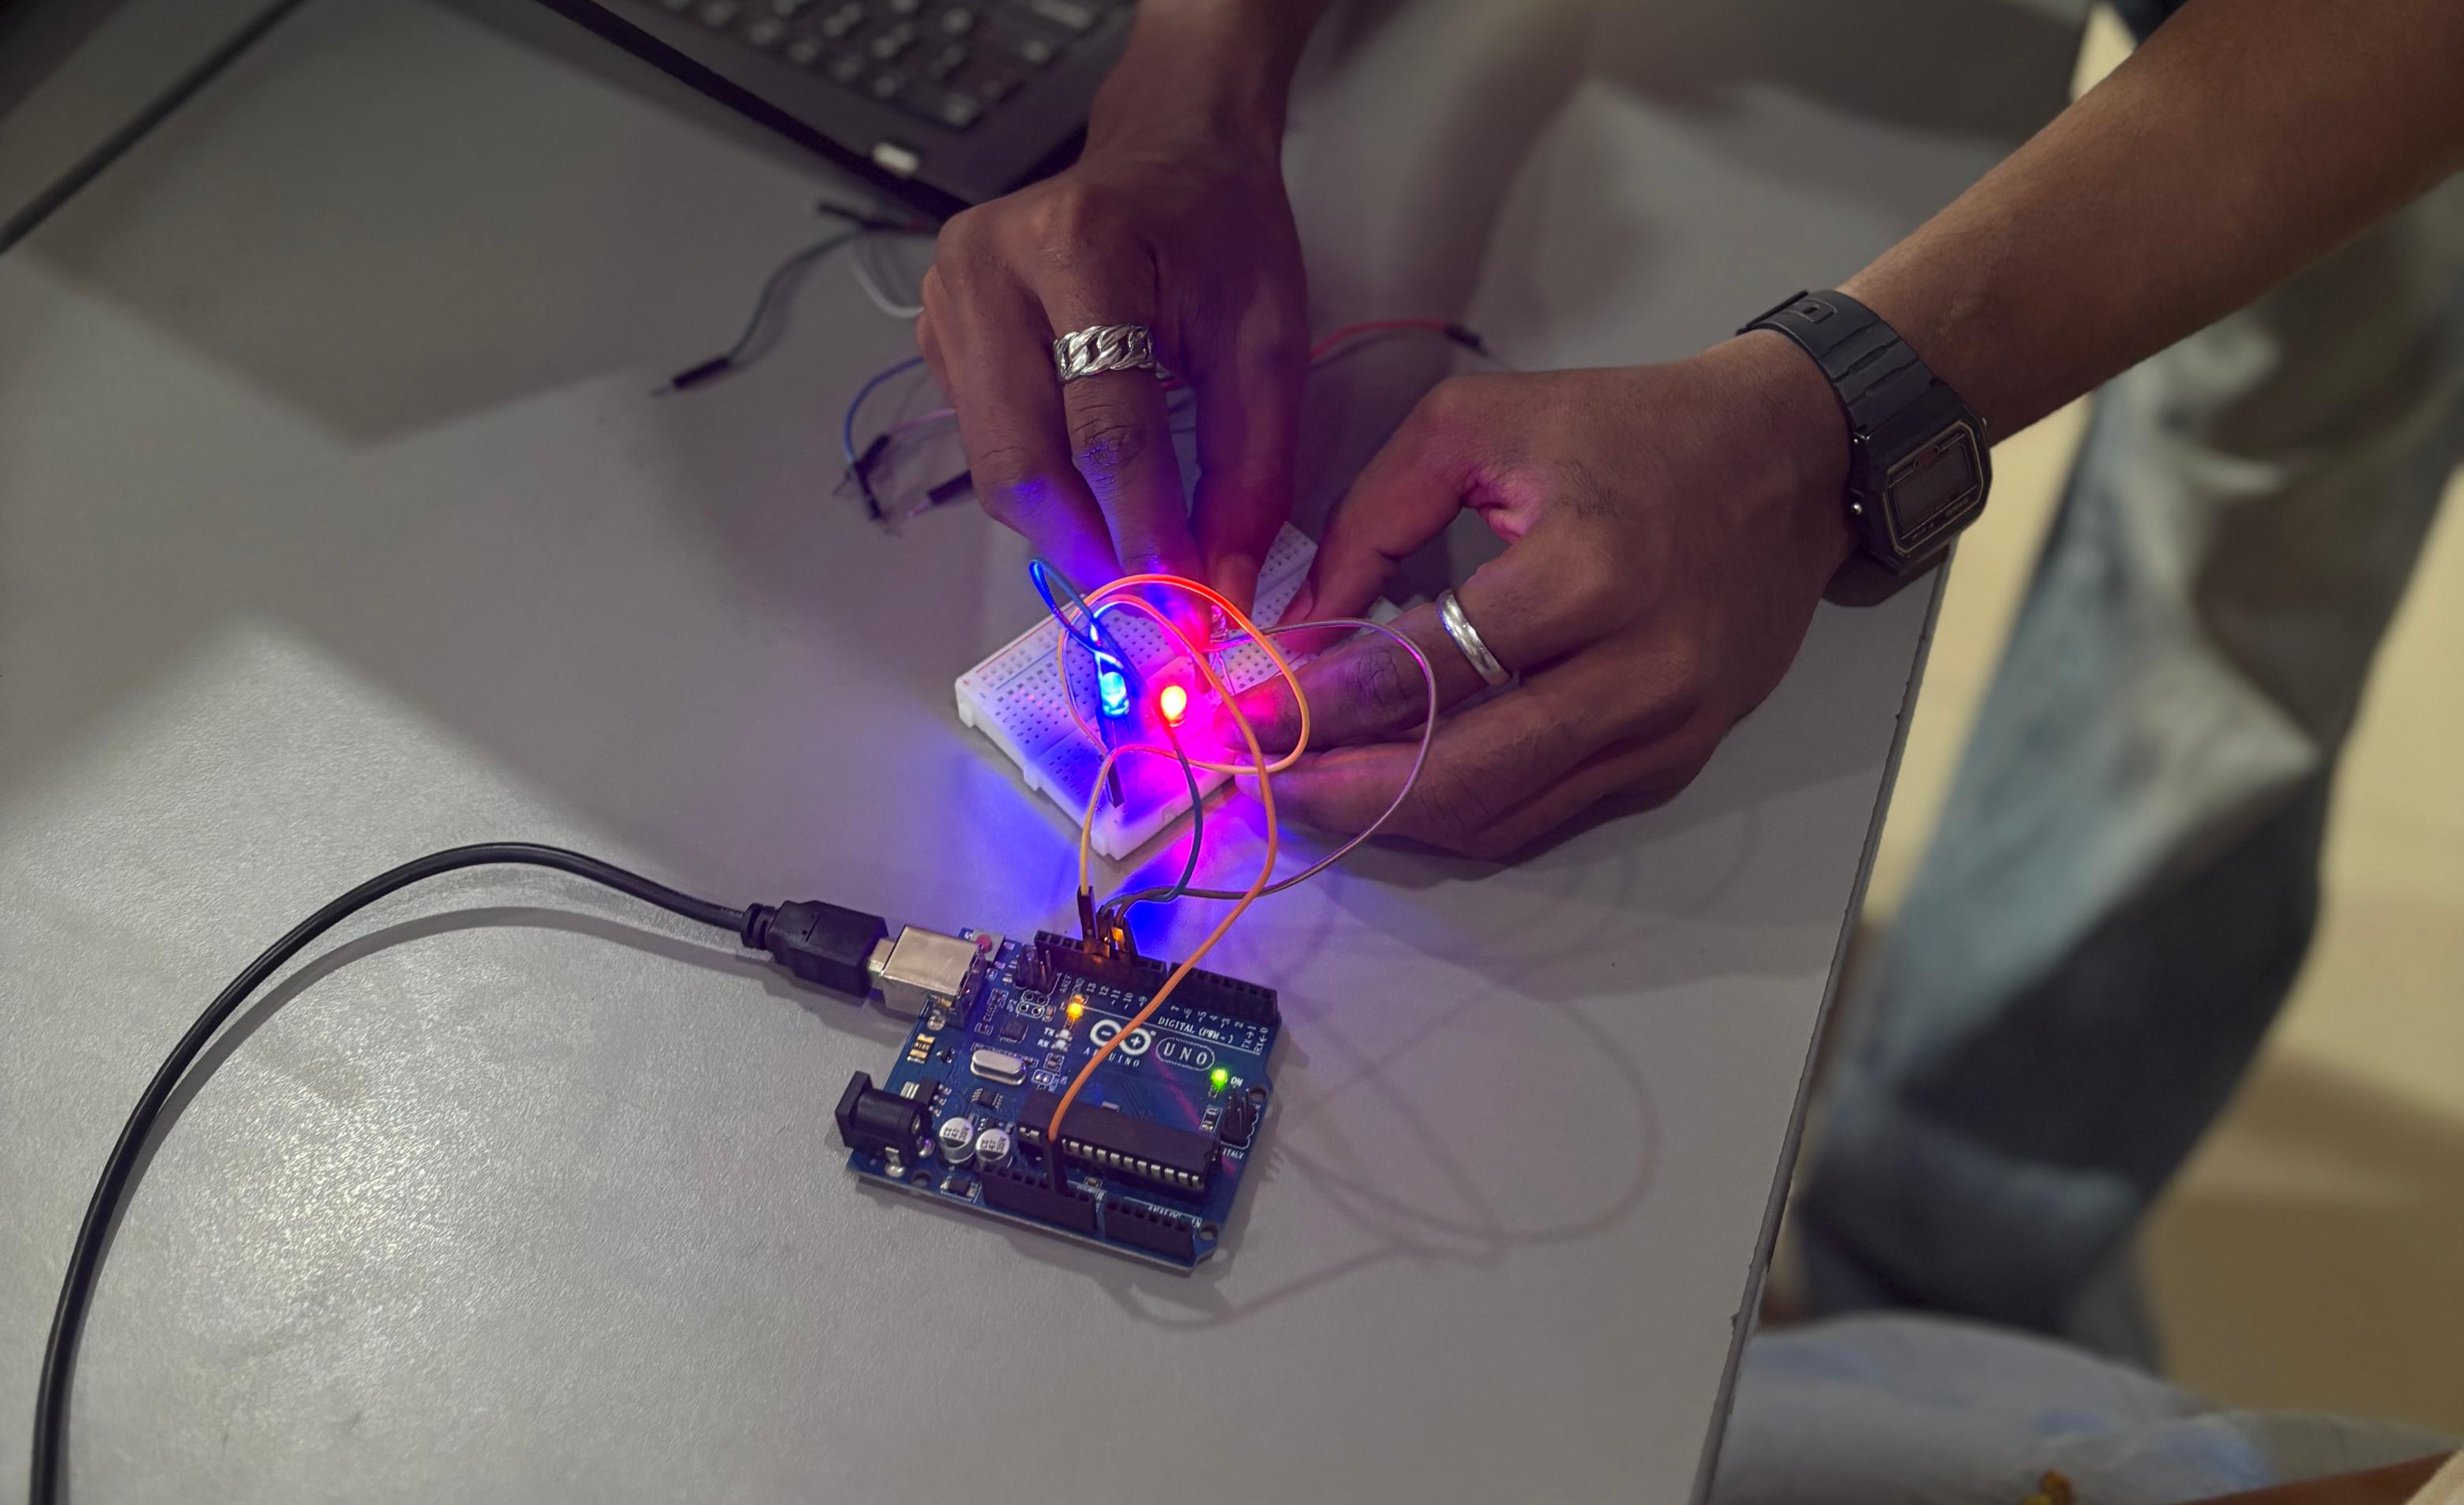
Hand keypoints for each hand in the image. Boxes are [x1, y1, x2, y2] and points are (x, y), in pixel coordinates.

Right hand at [915, 38, 1308, 609]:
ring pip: (996, 470)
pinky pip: (985, 448)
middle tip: (1149, 612)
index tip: (1183, 609)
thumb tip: (1221, 589)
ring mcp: (946, 298)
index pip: (1105, 428)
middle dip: (1090, 554)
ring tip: (1130, 562)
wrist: (1167, 152)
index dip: (1143, 533)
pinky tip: (1092, 499)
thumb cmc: (1224, 236)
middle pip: (1024, 462)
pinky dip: (1042, 494)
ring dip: (1065, 534)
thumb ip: (1249, 473)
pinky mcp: (935, 332)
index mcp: (1080, 247)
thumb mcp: (1267, 345)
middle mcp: (988, 268)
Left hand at [1244, 335, 1856, 857]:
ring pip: (1498, 817)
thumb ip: (1371, 519)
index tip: (1233, 715)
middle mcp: (1635, 672)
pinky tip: (1393, 787)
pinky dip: (1457, 813)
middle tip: (1255, 777)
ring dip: (1389, 816)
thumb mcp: (1477, 425)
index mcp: (1584, 574)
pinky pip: (1545, 816)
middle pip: (1456, 775)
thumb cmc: (1630, 427)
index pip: (1417, 672)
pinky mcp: (1676, 760)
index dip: (1311, 704)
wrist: (1795, 459)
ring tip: (1308, 789)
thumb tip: (1295, 631)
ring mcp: (1664, 731)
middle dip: (1337, 789)